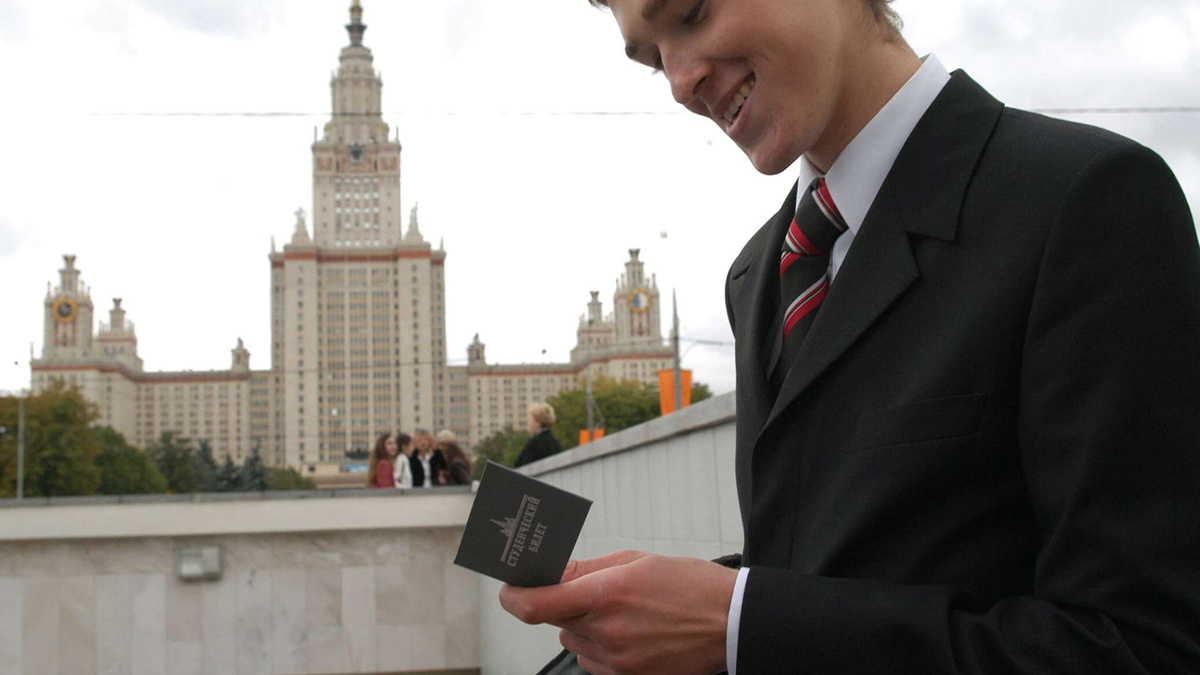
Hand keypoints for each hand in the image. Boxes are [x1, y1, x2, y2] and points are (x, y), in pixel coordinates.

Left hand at [499, 550, 736, 674]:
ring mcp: (618, 661)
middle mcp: (608, 631)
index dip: (513, 596)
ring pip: (574, 641)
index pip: (535, 604)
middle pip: (556, 620)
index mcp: (607, 593)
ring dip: (585, 626)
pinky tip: (632, 633)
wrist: (732, 624)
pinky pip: (594, 662)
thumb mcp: (637, 561)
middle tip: (595, 592)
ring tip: (625, 613)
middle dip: (564, 604)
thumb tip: (549, 571)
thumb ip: (586, 569)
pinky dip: (602, 647)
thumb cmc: (689, 586)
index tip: (511, 589)